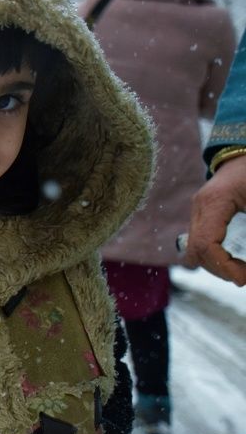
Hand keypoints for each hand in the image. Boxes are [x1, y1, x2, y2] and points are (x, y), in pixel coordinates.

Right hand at [185, 154, 245, 285]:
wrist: (244, 155)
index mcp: (214, 202)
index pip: (206, 243)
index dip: (223, 266)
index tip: (242, 278)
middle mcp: (199, 208)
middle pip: (196, 251)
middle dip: (219, 269)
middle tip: (244, 277)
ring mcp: (197, 212)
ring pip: (194, 250)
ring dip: (215, 265)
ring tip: (239, 270)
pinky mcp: (201, 216)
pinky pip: (199, 243)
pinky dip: (214, 256)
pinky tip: (232, 260)